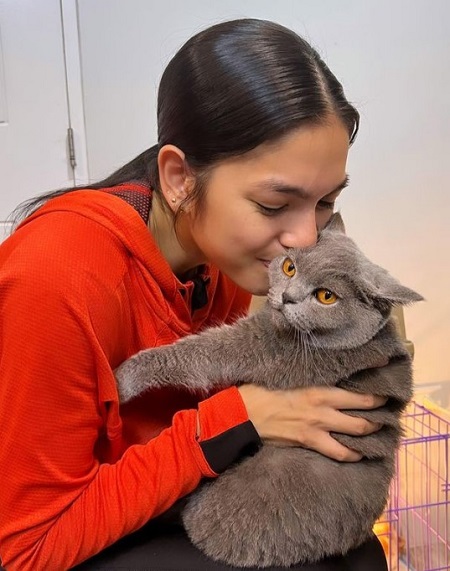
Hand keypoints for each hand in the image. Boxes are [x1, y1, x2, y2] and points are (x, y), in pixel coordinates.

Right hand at [238, 384, 386, 461]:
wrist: (244, 413)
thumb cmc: (264, 389)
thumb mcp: (290, 376)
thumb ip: (311, 376)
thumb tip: (327, 371)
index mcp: (320, 390)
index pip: (358, 393)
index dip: (377, 394)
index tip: (387, 391)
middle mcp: (324, 409)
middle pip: (363, 415)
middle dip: (379, 416)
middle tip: (386, 413)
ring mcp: (318, 428)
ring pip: (355, 434)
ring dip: (370, 434)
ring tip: (377, 432)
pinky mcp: (309, 442)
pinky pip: (338, 453)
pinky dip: (352, 454)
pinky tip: (358, 453)